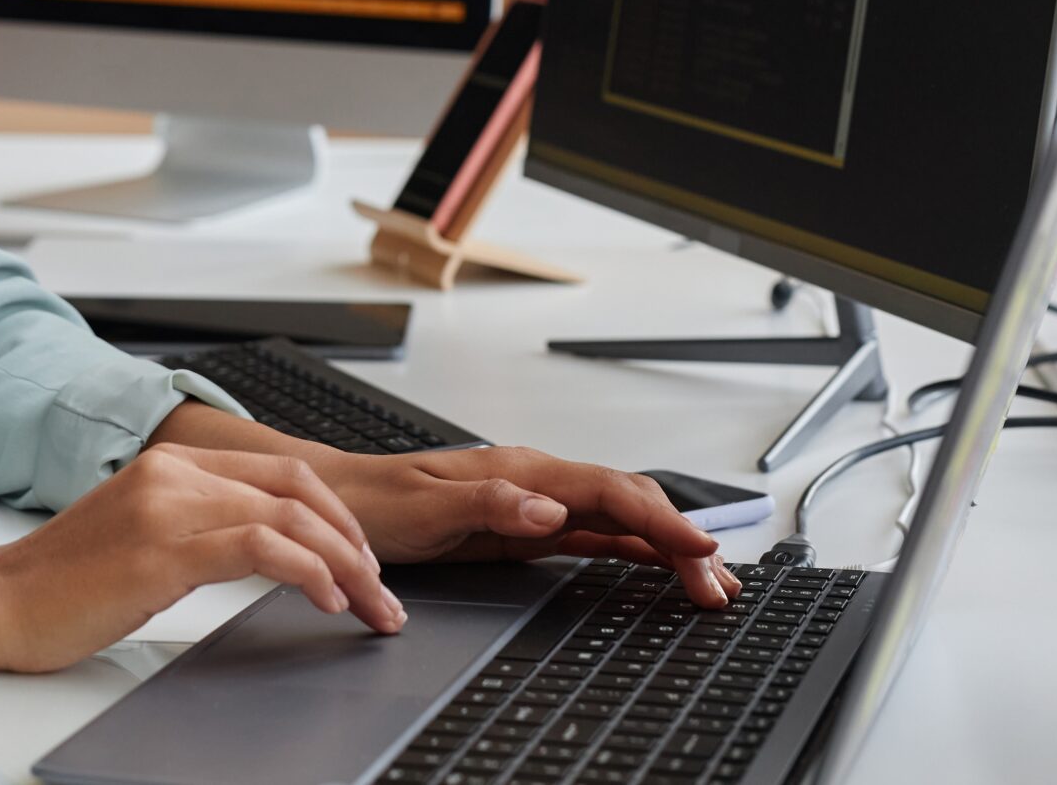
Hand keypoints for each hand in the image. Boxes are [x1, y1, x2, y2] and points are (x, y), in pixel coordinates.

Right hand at [0, 442, 407, 672]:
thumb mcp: (139, 539)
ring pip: (290, 516)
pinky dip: (308, 571)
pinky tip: (326, 599)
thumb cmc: (61, 586)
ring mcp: (167, 506)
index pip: (281, 472)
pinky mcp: (162, 550)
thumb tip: (266, 553)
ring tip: (369, 604)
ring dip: (345, 564)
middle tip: (382, 590)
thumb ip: (196, 528)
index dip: (336, 515)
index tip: (363, 561)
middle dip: (355, 540)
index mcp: (170, 465)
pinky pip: (261, 547)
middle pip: (299, 488)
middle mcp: (173, 473)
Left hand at [313, 445, 740, 607]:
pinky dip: (634, 551)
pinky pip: (594, 537)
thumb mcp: (426, 507)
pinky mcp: (527, 528)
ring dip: (666, 547)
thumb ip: (489, 504)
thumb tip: (549, 509)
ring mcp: (536, 504)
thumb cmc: (376, 501)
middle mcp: (536, 481)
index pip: (609, 492)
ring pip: (620, 520)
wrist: (338, 502)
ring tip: (709, 581)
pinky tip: (658, 567)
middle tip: (717, 585)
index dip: (661, 519)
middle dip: (680, 540)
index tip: (699, 547)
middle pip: (628, 504)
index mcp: (521, 471)